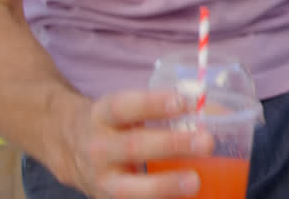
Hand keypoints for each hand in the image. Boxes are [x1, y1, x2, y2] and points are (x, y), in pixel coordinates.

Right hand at [64, 90, 213, 198]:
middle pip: (132, 147)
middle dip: (171, 145)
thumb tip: (220, 113)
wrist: (67, 147)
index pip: (126, 106)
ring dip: (164, 186)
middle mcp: (98, 148)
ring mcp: (100, 180)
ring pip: (128, 188)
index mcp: (103, 116)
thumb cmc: (114, 124)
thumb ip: (166, 109)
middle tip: (206, 142)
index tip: (188, 101)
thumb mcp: (128, 108)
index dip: (156, 103)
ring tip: (195, 182)